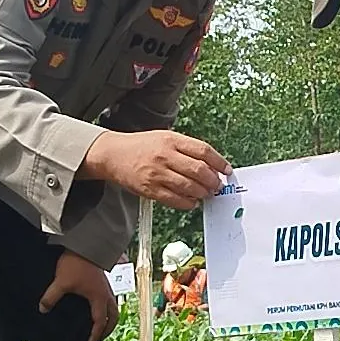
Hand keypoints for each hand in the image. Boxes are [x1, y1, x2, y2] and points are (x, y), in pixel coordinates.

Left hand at [40, 251, 120, 340]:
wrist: (86, 245)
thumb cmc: (76, 264)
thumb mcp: (61, 282)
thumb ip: (51, 297)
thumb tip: (42, 309)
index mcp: (99, 299)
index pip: (100, 323)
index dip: (95, 336)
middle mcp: (106, 295)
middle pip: (114, 317)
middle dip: (108, 329)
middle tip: (98, 338)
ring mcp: (107, 287)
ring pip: (114, 308)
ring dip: (109, 318)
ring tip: (100, 324)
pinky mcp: (104, 281)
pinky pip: (110, 299)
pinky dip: (106, 308)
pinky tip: (95, 306)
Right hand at [83, 130, 231, 209]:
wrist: (113, 155)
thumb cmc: (142, 146)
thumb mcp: (165, 138)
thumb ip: (186, 149)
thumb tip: (210, 166)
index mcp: (171, 140)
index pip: (203, 151)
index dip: (219, 162)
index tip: (226, 170)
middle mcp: (165, 156)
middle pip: (199, 170)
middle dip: (213, 181)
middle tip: (217, 185)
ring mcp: (157, 173)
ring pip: (189, 186)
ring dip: (203, 193)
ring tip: (207, 194)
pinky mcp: (150, 189)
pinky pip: (175, 199)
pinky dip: (188, 203)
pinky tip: (193, 202)